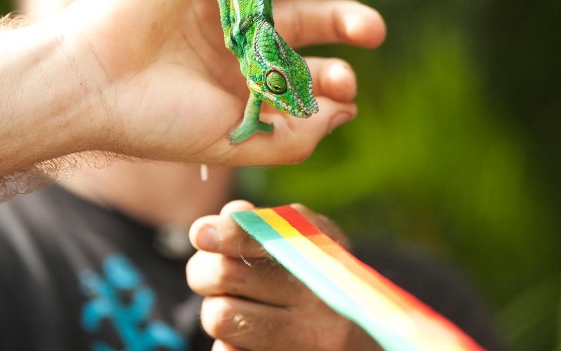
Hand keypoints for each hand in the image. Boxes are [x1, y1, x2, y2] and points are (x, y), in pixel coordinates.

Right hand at [60, 0, 385, 164]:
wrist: (89, 88)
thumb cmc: (159, 120)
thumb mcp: (235, 140)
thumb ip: (295, 135)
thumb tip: (349, 113)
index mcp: (243, 78)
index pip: (301, 70)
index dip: (330, 76)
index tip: (346, 82)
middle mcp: (234, 35)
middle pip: (301, 18)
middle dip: (340, 20)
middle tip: (371, 28)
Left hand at [187, 200, 381, 349]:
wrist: (360, 337)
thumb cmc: (320, 276)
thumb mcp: (307, 240)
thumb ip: (265, 224)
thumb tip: (222, 220)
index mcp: (323, 254)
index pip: (267, 236)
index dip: (229, 234)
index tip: (201, 234)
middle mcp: (321, 300)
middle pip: (226, 274)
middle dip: (204, 270)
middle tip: (210, 273)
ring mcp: (307, 342)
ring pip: (219, 317)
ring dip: (215, 309)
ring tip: (235, 306)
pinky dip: (229, 343)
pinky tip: (251, 338)